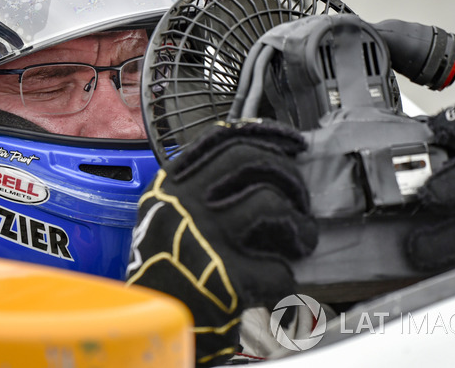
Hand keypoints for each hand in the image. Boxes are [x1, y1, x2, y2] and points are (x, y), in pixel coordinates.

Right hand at [126, 120, 317, 366]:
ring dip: (298, 224)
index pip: (221, 138)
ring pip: (270, 204)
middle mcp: (181, 204)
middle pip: (248, 160)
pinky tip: (276, 283)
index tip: (294, 141)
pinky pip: (278, 268)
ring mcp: (202, 239)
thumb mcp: (170, 215)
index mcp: (169, 186)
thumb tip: (267, 162)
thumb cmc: (169, 269)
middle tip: (301, 197)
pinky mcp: (225, 279)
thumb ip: (203, 188)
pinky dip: (285, 276)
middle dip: (288, 174)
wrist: (154, 321)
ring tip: (301, 240)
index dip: (265, 133)